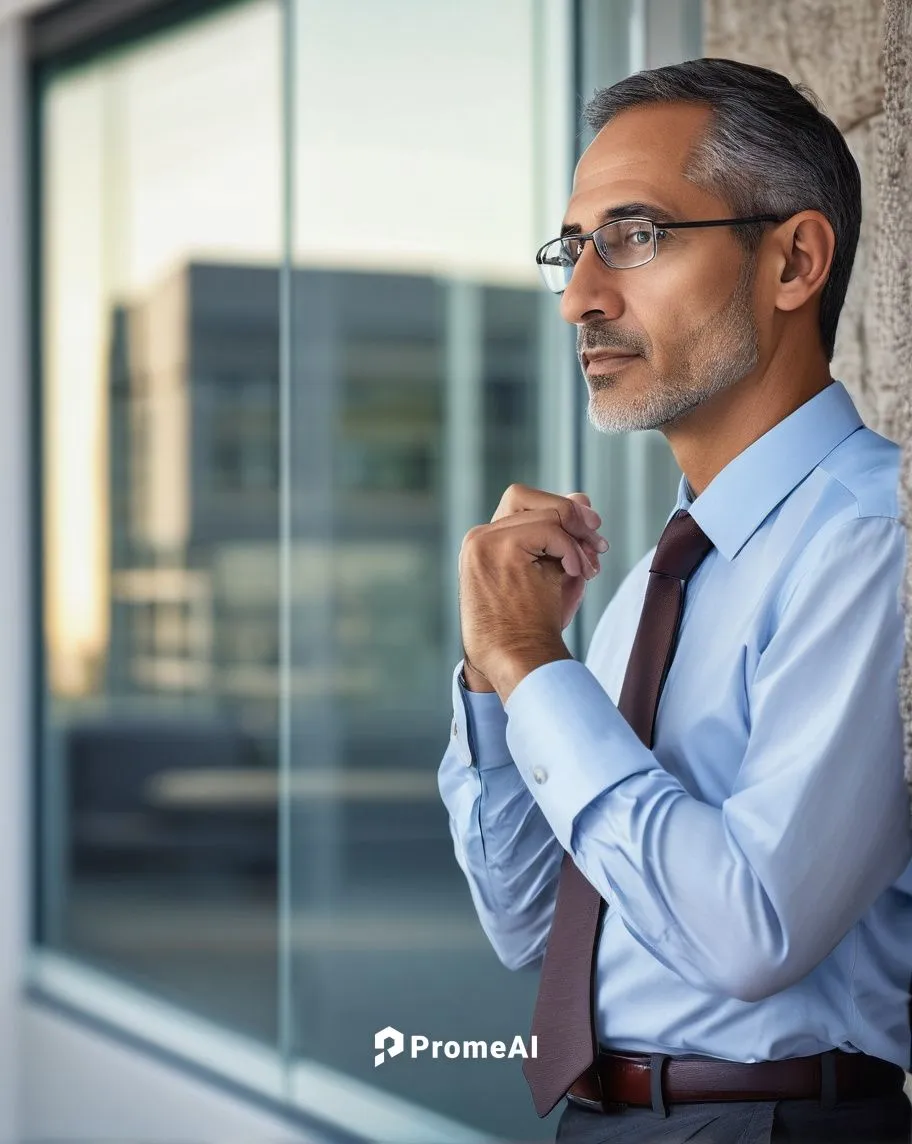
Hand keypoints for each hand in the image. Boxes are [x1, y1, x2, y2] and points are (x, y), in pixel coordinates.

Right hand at [458, 485, 608, 700]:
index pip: (522, 503)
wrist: (517, 661)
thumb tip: (584, 496)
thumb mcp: (551, 575)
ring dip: (576, 538)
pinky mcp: (495, 548)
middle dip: (570, 512)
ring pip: (544, 513)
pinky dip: (572, 550)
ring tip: (588, 569)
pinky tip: (577, 575)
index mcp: (486, 544)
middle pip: (526, 496)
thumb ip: (563, 536)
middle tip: (597, 540)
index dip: (558, 509)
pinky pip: (550, 529)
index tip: (590, 533)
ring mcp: (484, 542)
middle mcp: (479, 538)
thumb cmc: (531, 627)